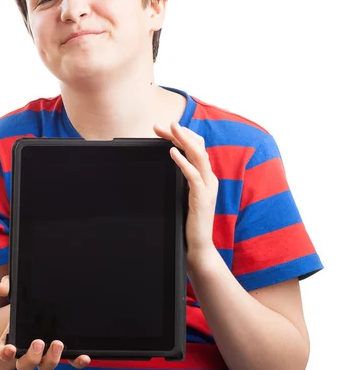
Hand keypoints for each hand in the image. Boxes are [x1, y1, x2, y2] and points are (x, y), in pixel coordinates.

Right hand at [0, 275, 90, 369]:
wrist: (47, 303)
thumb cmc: (28, 301)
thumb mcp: (19, 291)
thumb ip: (9, 287)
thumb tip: (1, 288)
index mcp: (13, 339)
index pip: (5, 351)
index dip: (6, 353)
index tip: (10, 349)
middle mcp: (29, 351)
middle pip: (26, 365)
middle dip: (31, 357)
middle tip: (38, 342)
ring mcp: (47, 354)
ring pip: (46, 366)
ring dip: (51, 359)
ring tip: (58, 343)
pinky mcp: (65, 352)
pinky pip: (70, 361)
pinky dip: (76, 361)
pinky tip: (83, 356)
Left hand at [153, 121, 218, 256]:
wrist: (198, 246)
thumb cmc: (189, 221)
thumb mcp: (183, 195)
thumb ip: (180, 180)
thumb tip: (166, 164)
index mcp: (204, 176)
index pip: (195, 148)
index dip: (180, 136)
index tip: (161, 129)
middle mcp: (209, 178)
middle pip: (198, 147)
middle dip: (181, 133)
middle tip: (163, 124)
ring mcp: (207, 188)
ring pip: (199, 156)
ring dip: (185, 140)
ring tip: (171, 129)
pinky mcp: (202, 198)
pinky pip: (193, 175)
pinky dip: (182, 162)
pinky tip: (172, 153)